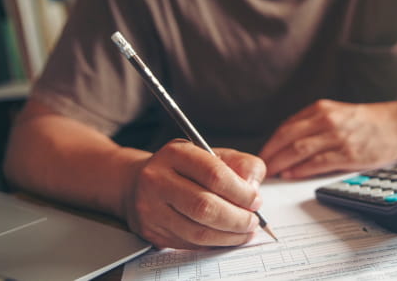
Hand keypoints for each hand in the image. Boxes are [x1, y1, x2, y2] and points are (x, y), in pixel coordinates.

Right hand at [122, 139, 265, 248]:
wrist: (140, 182)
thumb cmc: (186, 168)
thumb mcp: (214, 154)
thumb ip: (242, 165)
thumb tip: (253, 188)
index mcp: (176, 153)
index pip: (214, 174)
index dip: (241, 191)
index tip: (256, 200)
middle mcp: (158, 179)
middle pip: (204, 206)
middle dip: (237, 218)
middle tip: (253, 221)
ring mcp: (151, 207)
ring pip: (197, 231)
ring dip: (229, 236)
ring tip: (244, 231)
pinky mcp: (152, 231)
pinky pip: (190, 244)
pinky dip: (214, 243)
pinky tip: (226, 237)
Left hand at [260, 99, 396, 178]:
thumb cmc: (365, 122)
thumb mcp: (335, 113)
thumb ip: (312, 125)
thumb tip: (286, 145)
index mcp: (320, 109)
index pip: (285, 127)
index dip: (270, 144)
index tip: (262, 156)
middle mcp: (326, 120)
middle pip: (287, 138)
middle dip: (270, 155)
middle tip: (261, 169)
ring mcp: (337, 137)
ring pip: (299, 150)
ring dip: (281, 164)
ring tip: (272, 174)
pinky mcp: (348, 153)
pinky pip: (317, 162)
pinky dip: (300, 170)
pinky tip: (291, 175)